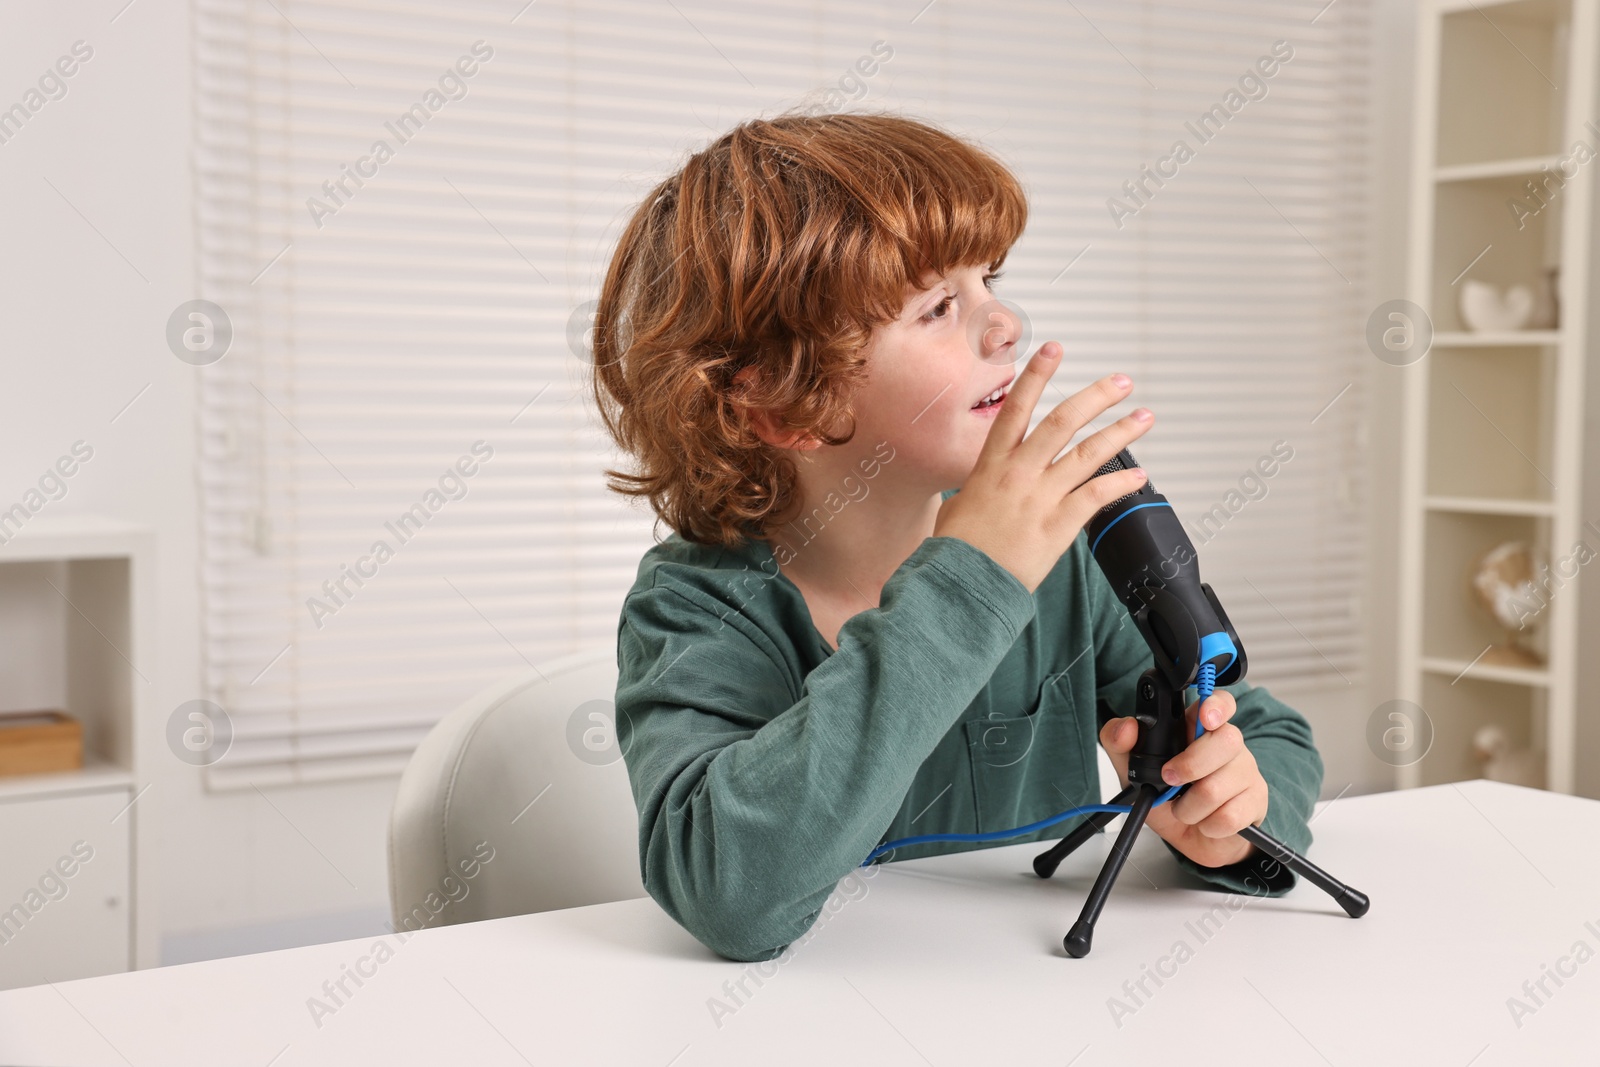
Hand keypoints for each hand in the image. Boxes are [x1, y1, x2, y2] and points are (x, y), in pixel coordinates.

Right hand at [931, 341, 1152, 592]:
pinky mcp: (1058, 525)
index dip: (1036, 374)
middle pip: (1062, 422)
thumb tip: (981, 487)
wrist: (963, 583)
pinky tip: (1139, 475)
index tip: (1053, 348)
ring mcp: (1041, 498)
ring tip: (1143, 417)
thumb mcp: (958, 506)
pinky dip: (1121, 483)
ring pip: (1088, 454)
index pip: (1016, 408)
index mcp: (991, 464)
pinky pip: (1098, 497)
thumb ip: (978, 489)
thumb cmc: (956, 549)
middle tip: (1120, 382)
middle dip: (1095, 397)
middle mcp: (1019, 474)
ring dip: (1120, 432)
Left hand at [1098, 690, 1267, 867]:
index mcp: (1200, 729)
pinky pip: (1230, 816)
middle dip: (1190, 766)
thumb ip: (1119, 743)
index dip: (1217, 705)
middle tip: (1170, 779)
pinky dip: (1207, 825)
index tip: (1205, 717)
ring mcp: (1246, 772)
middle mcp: (1228, 745)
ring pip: (1218, 786)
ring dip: (1189, 807)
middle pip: (1226, 741)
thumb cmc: (1167, 797)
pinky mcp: (1255, 802)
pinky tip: (1205, 821)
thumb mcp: (1133, 769)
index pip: (1221, 703)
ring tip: (1184, 808)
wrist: (1190, 837)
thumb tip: (1126, 727)